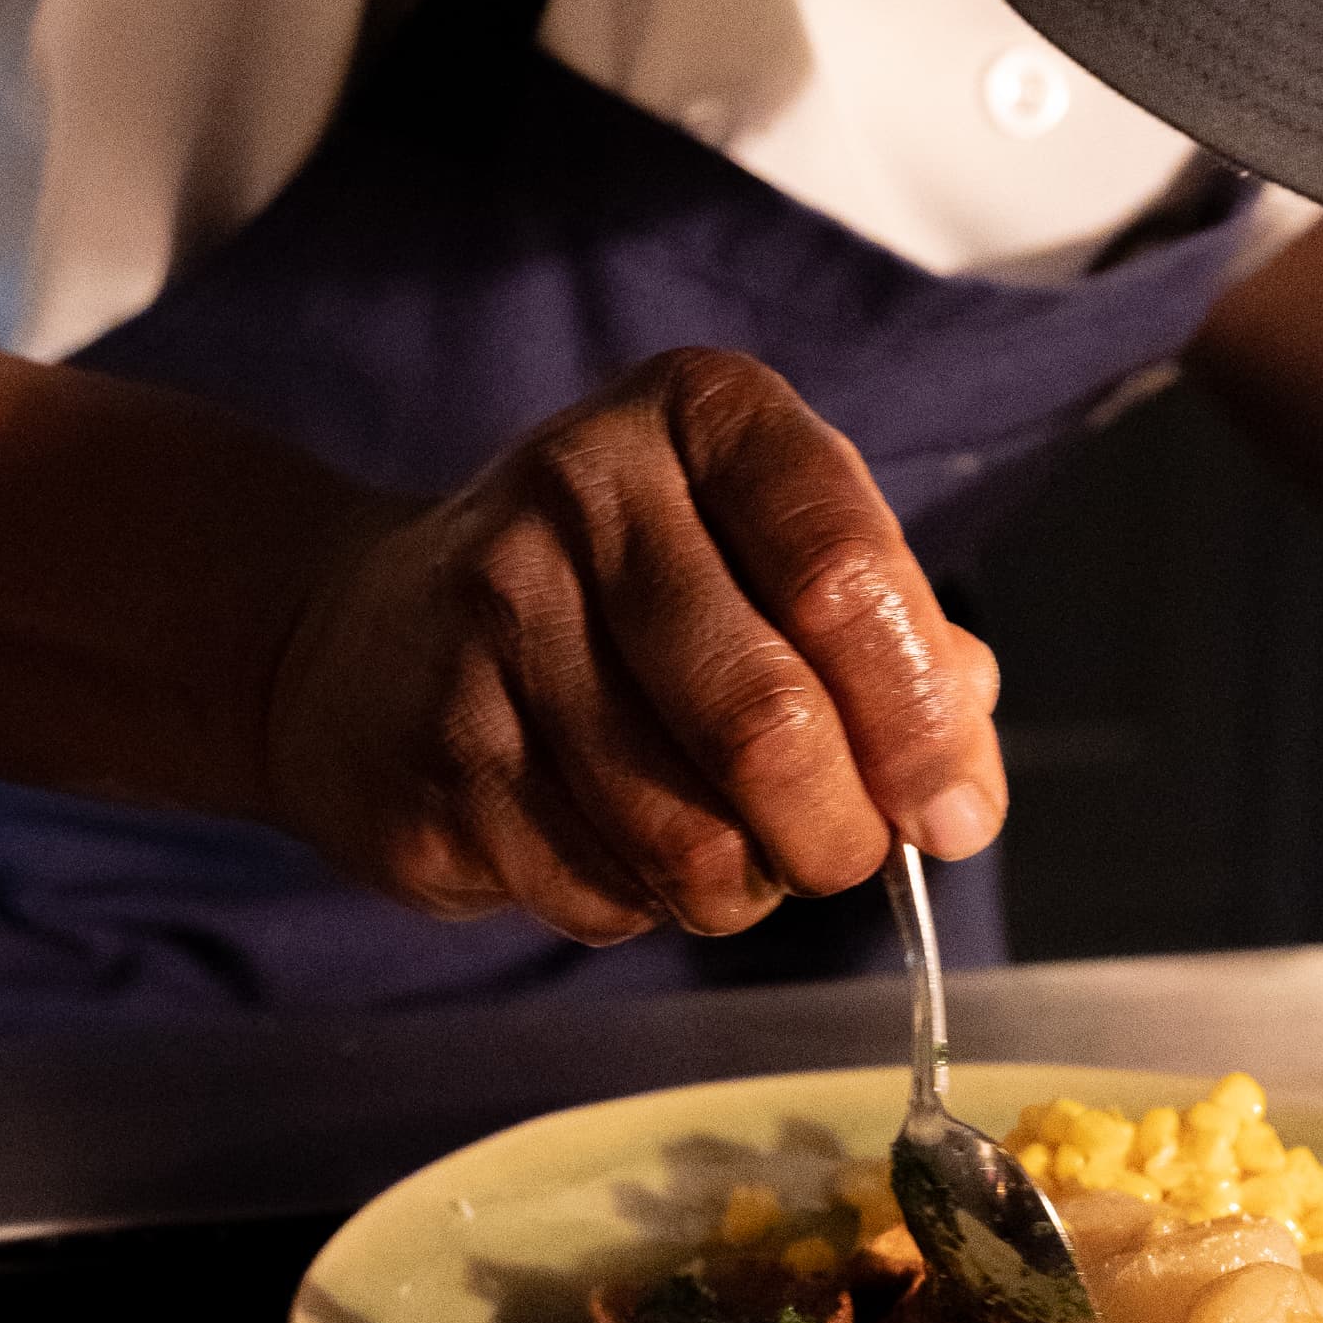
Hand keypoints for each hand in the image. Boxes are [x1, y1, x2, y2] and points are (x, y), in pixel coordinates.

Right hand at [262, 348, 1005, 946]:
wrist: (361, 638)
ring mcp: (490, 621)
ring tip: (742, 858)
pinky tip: (624, 852)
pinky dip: (646, 908)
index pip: (844, 570)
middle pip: (769, 719)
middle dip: (843, 832)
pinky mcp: (434, 754)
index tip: (955, 809)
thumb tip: (960, 778)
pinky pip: (598, 892)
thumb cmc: (624, 599)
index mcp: (699, 414)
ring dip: (749, 885)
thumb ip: (892, 644)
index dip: (920, 718)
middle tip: (851, 857)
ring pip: (686, 834)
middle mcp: (583, 491)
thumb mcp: (765, 556)